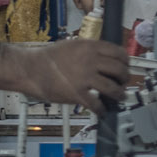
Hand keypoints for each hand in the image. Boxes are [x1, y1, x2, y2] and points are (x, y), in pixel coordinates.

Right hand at [0, 39, 130, 110]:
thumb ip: (89, 51)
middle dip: (125, 79)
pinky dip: (102, 109)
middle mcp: (90, 60)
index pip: (119, 53)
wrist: (29, 69)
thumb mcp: (71, 46)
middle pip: (119, 70)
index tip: (125, 67)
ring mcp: (84, 77)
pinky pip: (97, 104)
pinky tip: (101, 111)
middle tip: (123, 83)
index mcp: (89, 46)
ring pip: (113, 88)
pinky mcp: (77, 94)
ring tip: (119, 97)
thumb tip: (104, 59)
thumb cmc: (47, 58)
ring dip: (119, 95)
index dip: (126, 62)